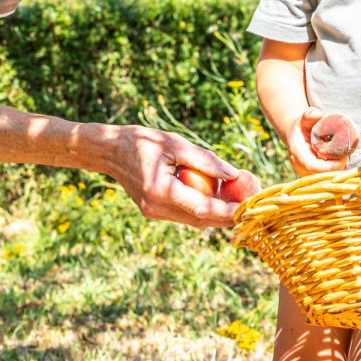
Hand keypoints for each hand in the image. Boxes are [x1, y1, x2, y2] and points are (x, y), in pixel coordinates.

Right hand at [101, 125, 241, 227]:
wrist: (109, 151)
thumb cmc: (142, 141)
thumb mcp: (175, 144)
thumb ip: (205, 161)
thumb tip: (234, 174)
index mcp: (160, 190)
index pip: (202, 208)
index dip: (228, 211)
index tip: (249, 208)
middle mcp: (156, 208)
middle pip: (201, 220)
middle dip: (227, 215)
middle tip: (251, 204)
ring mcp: (153, 213)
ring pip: (194, 220)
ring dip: (216, 212)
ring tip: (237, 197)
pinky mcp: (153, 211)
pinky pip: (184, 214)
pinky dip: (202, 207)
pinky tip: (215, 194)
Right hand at [286, 108, 350, 174]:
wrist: (295, 135)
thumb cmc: (302, 126)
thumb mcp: (304, 118)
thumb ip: (310, 114)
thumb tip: (318, 114)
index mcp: (297, 153)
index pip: (313, 167)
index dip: (330, 166)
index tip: (343, 158)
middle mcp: (299, 166)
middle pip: (321, 175)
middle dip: (336, 168)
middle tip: (347, 154)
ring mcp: (305, 172)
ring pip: (324, 178)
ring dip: (337, 170)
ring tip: (343, 155)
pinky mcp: (312, 175)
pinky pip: (325, 177)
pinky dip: (335, 171)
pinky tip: (341, 161)